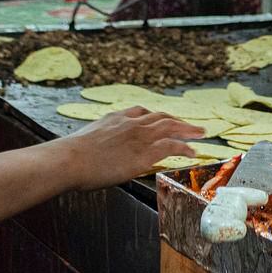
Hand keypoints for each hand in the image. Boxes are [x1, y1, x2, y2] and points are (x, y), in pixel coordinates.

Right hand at [60, 107, 201, 190]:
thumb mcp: (85, 140)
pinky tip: (193, 151)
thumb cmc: (71, 156)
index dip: (156, 117)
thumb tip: (94, 153)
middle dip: (178, 121)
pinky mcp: (145, 152)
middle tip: (191, 125)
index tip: (163, 120)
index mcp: (115, 118)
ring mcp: (140, 136)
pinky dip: (185, 147)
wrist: (70, 160)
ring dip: (189, 129)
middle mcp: (131, 123)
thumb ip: (98, 141)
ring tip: (201, 133)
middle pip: (162, 117)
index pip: (141, 112)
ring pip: (172, 127)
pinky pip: (172, 146)